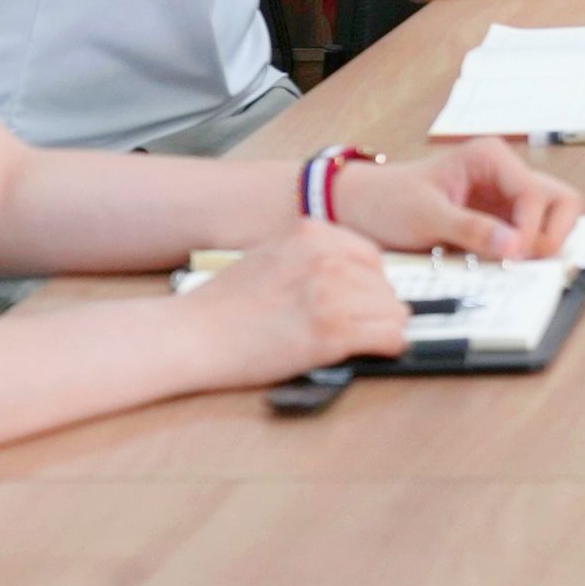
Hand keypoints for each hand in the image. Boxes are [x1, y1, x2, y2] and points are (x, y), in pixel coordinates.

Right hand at [182, 220, 406, 384]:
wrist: (191, 335)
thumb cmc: (222, 304)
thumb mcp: (271, 254)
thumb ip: (313, 257)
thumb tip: (354, 275)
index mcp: (312, 234)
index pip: (371, 257)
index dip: (369, 283)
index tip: (362, 299)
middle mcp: (327, 258)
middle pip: (384, 285)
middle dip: (376, 307)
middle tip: (361, 326)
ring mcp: (332, 295)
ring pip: (393, 311)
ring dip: (383, 327)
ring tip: (363, 340)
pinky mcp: (333, 333)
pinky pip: (390, 337)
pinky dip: (389, 346)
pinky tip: (378, 351)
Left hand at [334, 139, 581, 260]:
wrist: (361, 207)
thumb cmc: (388, 201)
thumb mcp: (425, 215)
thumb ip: (471, 229)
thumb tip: (514, 246)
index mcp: (491, 158)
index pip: (535, 194)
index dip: (530, 230)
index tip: (512, 257)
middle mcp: (506, 173)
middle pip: (561, 201)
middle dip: (551, 234)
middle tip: (525, 259)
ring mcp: (506, 197)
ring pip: (554, 218)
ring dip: (542, 243)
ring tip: (514, 263)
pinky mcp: (499, 219)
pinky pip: (530, 235)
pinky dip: (525, 252)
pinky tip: (503, 264)